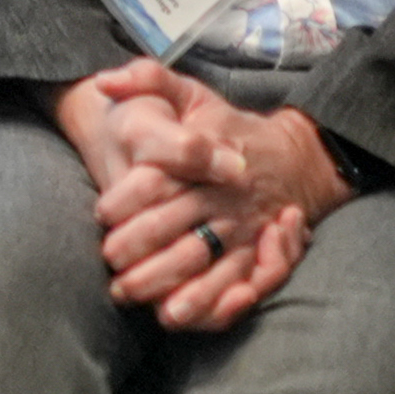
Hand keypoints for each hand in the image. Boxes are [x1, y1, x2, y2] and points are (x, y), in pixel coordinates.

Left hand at [55, 62, 327, 329]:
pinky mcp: (254, 256)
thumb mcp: (191, 94)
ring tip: (128, 293)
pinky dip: (208, 304)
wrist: (293, 157)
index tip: (102, 212)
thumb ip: (148, 79)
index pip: (158, 176)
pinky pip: (235, 286)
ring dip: (160, 281)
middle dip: (133, 246)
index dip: (124, 198)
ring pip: (199, 260)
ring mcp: (241, 227)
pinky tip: (174, 314)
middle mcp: (224, 193)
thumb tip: (104, 80)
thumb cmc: (227, 127)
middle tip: (108, 259)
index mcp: (205, 151)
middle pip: (171, 223)